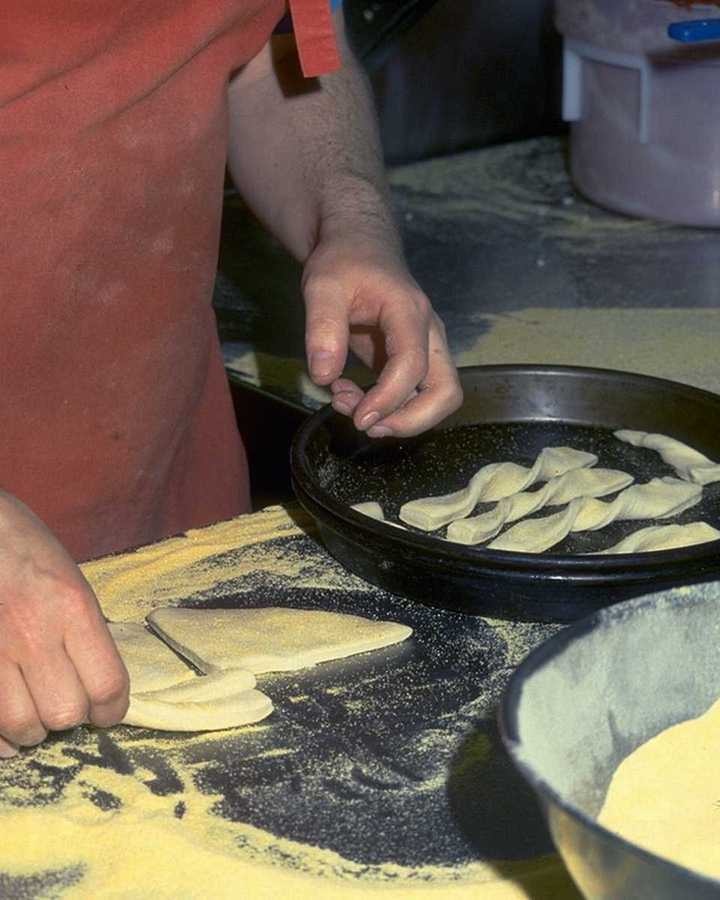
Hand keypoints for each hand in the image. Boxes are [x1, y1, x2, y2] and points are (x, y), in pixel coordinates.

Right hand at [0, 493, 128, 757]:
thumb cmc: (25, 547)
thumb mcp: (70, 579)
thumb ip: (84, 631)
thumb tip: (97, 686)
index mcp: (72, 606)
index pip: (107, 683)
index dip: (112, 709)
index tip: (107, 712)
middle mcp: (34, 632)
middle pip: (64, 712)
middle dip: (70, 717)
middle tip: (66, 705)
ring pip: (20, 725)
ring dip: (31, 730)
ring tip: (34, 716)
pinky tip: (5, 731)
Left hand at [302, 237, 461, 437]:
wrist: (359, 245)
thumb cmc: (343, 261)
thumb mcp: (322, 286)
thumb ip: (322, 328)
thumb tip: (323, 377)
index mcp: (409, 313)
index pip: (413, 366)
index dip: (389, 399)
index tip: (358, 417)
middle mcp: (428, 334)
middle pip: (446, 392)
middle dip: (410, 421)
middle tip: (366, 423)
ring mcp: (425, 349)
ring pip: (435, 399)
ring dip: (396, 417)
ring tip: (348, 404)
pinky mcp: (413, 360)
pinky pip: (413, 396)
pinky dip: (386, 407)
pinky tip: (348, 393)